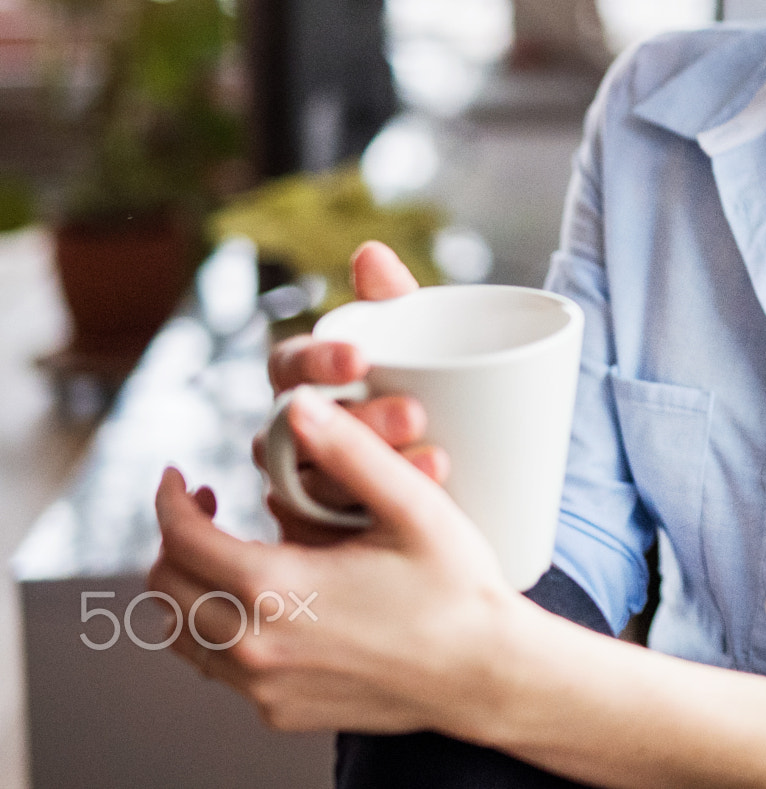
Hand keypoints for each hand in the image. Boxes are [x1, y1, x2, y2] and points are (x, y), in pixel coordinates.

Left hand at [156, 389, 517, 732]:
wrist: (483, 673)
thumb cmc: (456, 588)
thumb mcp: (412, 507)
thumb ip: (350, 452)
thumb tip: (296, 403)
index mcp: (276, 588)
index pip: (181, 539)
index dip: (169, 499)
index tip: (181, 475)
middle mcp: (255, 646)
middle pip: (166, 587)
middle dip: (175, 537)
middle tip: (209, 505)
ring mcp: (263, 686)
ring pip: (181, 633)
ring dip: (187, 585)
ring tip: (226, 551)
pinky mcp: (278, 710)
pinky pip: (215, 668)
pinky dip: (213, 630)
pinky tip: (257, 604)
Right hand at [255, 242, 447, 542]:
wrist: (457, 471)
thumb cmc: (419, 391)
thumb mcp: (416, 346)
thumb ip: (393, 303)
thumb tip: (371, 251)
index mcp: (302, 382)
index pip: (286, 366)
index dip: (315, 362)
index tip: (361, 357)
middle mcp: (288, 435)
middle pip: (299, 431)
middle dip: (359, 422)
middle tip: (416, 413)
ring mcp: (300, 487)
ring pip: (311, 486)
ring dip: (369, 476)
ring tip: (440, 462)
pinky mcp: (322, 536)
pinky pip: (327, 537)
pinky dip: (368, 527)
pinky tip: (413, 518)